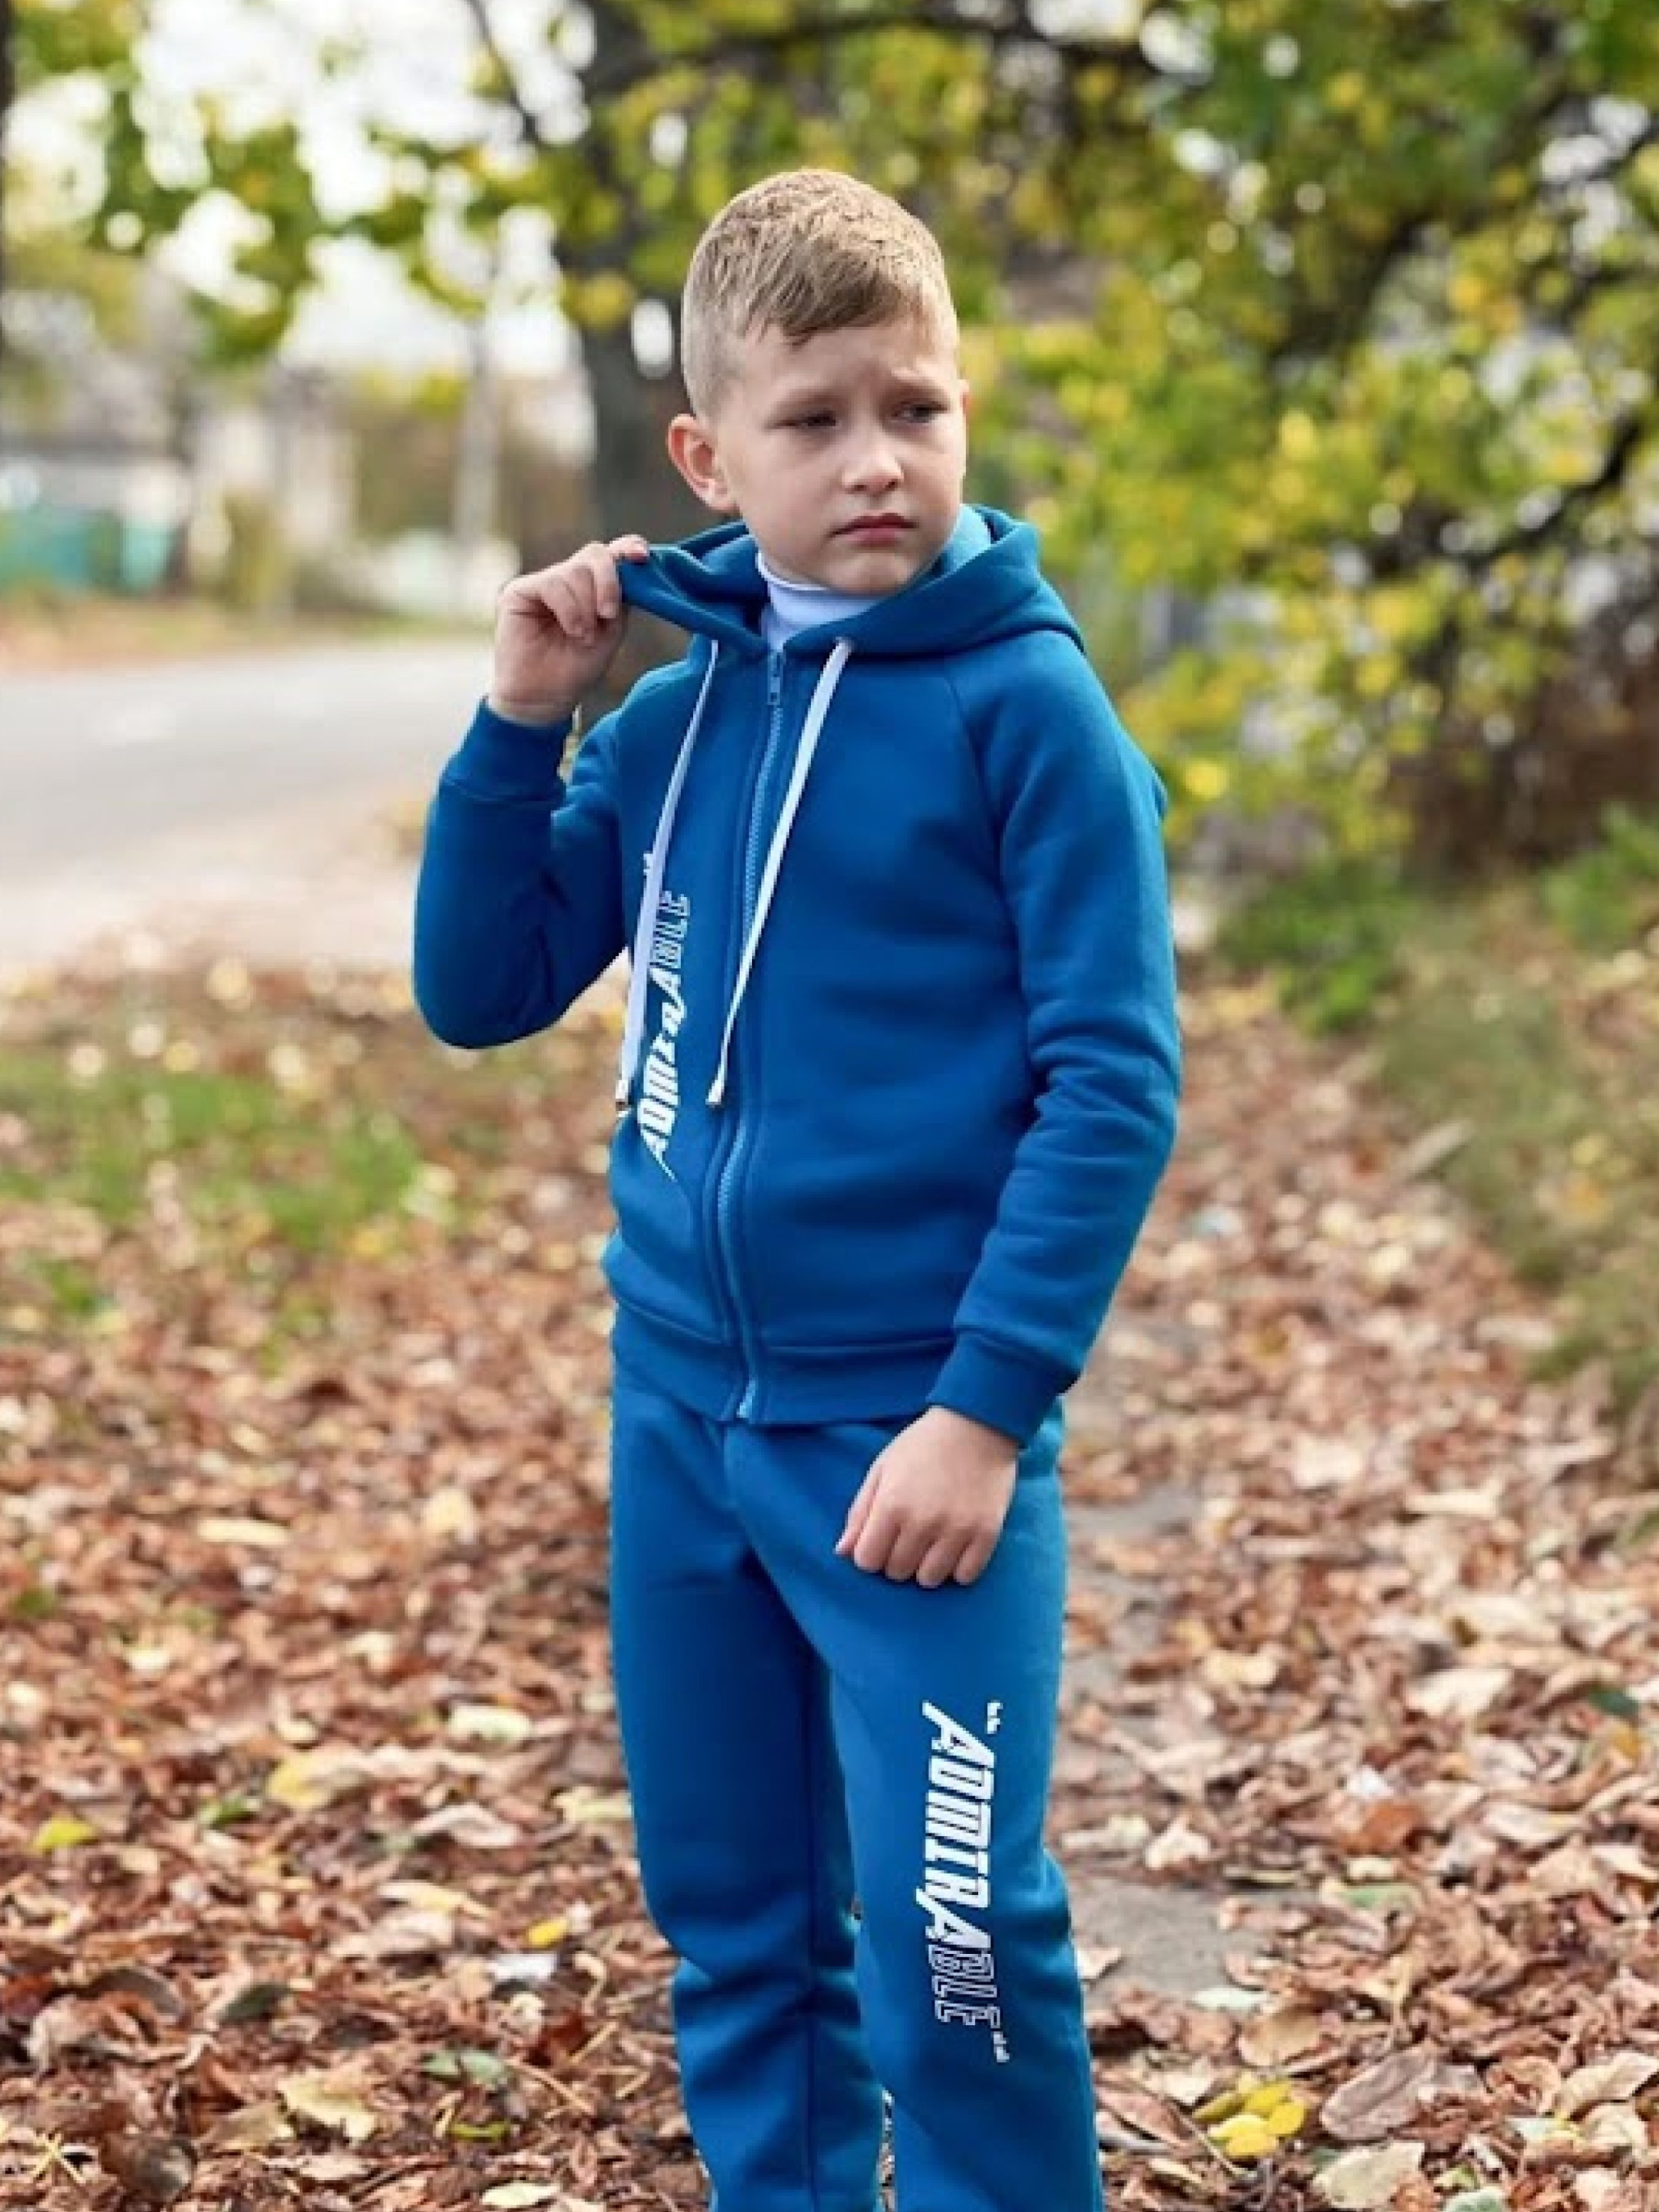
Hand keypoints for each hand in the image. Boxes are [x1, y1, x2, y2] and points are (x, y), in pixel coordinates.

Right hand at [488, 535, 649, 723]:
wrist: (545, 698)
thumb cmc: (577, 668)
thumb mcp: (611, 632)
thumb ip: (621, 600)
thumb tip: (630, 567)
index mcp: (593, 586)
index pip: (613, 554)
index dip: (628, 547)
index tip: (642, 557)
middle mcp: (569, 579)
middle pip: (596, 554)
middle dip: (610, 582)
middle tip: (609, 615)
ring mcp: (545, 583)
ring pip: (576, 571)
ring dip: (587, 607)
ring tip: (583, 637)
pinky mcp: (520, 591)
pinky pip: (553, 584)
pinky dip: (570, 610)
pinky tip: (573, 631)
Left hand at [835, 1408, 1018, 1587]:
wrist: (978, 1424)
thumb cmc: (923, 1444)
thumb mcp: (882, 1468)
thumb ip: (860, 1512)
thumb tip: (843, 1552)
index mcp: (891, 1505)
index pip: (867, 1561)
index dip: (870, 1554)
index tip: (881, 1539)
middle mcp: (922, 1522)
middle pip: (897, 1573)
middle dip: (897, 1559)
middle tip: (909, 1536)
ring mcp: (956, 1530)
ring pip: (929, 1579)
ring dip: (926, 1567)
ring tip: (932, 1543)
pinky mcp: (986, 1534)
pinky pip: (965, 1576)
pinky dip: (957, 1569)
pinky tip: (955, 1547)